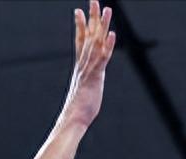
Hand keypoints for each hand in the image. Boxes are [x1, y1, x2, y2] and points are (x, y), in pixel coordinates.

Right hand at [61, 1, 115, 127]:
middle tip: (94, 0)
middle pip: (88, 36)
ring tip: (106, 9)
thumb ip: (84, 87)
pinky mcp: (95, 77)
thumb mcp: (82, 95)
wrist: (72, 120)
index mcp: (80, 67)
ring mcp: (89, 69)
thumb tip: (82, 91)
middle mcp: (83, 64)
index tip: (78, 11)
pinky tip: (112, 34)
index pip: (79, 41)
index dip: (80, 25)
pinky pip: (102, 59)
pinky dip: (107, 46)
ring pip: (96, 42)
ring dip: (101, 25)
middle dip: (92, 17)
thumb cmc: (77, 112)